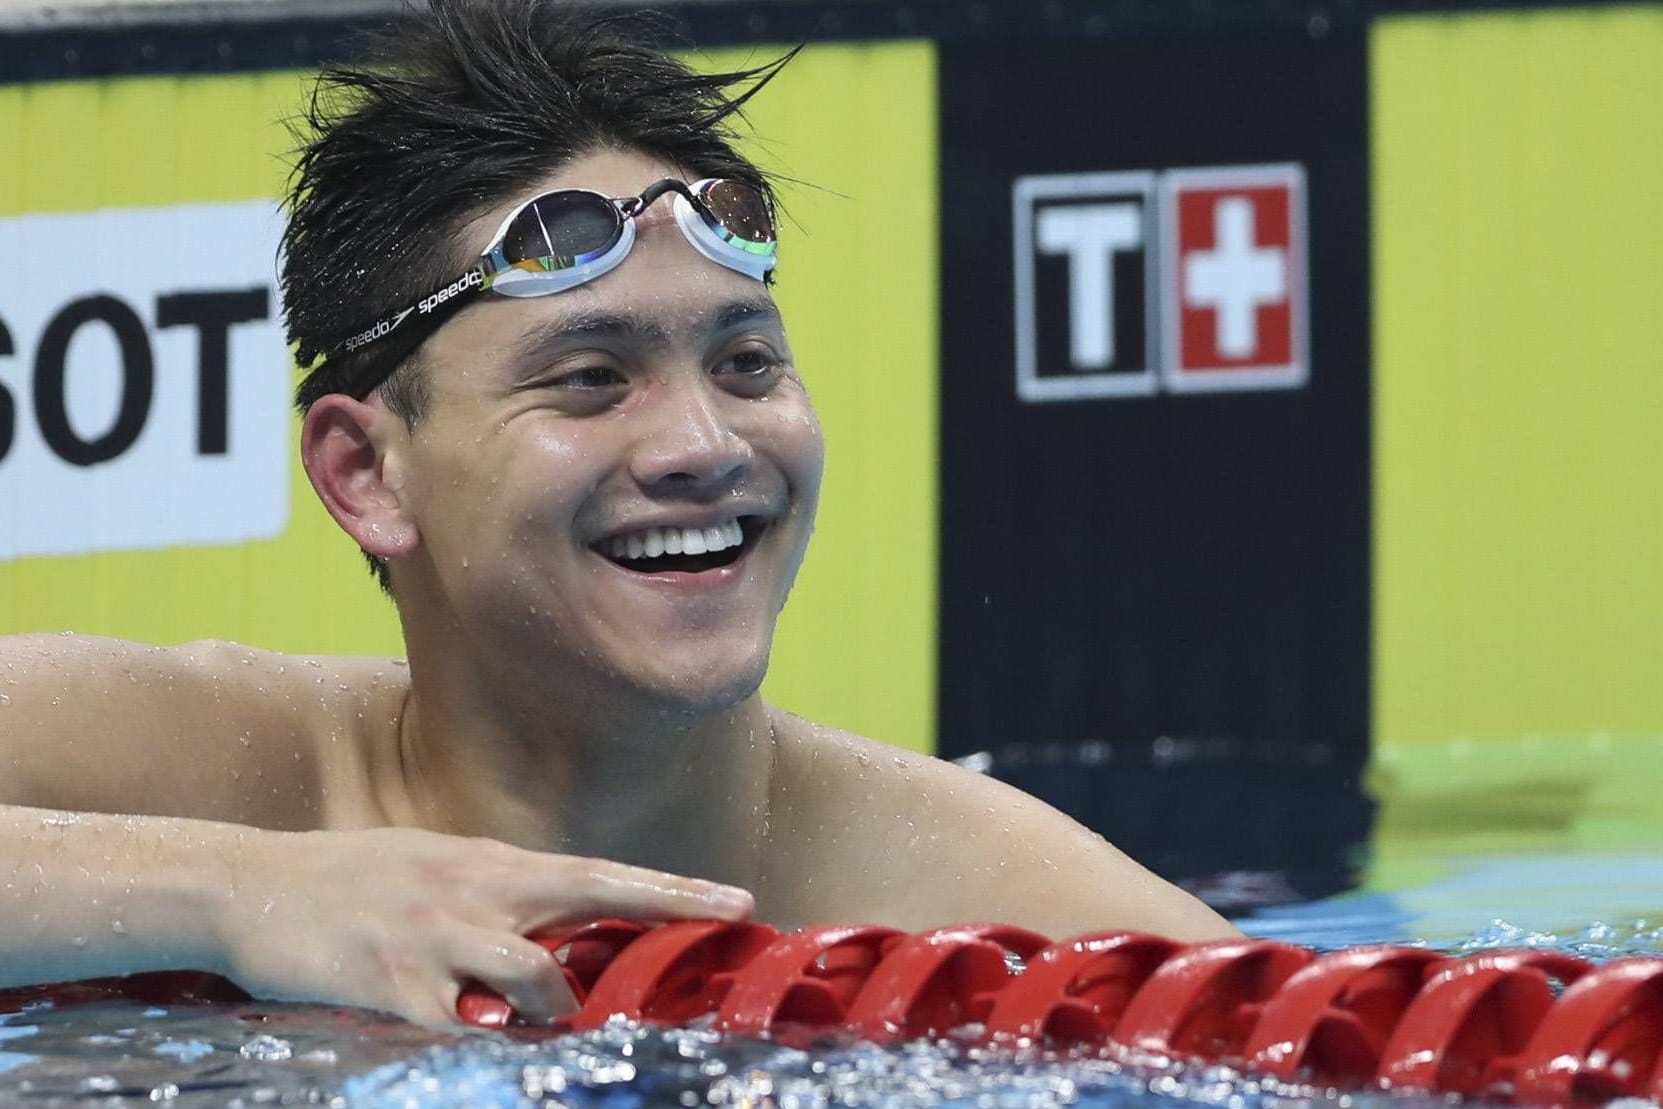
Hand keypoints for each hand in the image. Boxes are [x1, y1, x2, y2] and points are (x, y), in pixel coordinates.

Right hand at [214, 827, 752, 1026]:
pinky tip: (472, 1044)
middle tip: (667, 990)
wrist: (249, 884)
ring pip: (531, 980)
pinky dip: (477, 1045)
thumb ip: (500, 892)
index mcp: (489, 864)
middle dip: (631, 958)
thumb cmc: (352, 879)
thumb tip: (560, 926)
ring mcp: (431, 939)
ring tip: (528, 1023)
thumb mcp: (436, 863)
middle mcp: (472, 894)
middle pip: (580, 923)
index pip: (599, 873)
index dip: (672, 889)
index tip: (738, 900)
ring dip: (546, 1011)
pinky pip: (456, 1031)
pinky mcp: (387, 986)